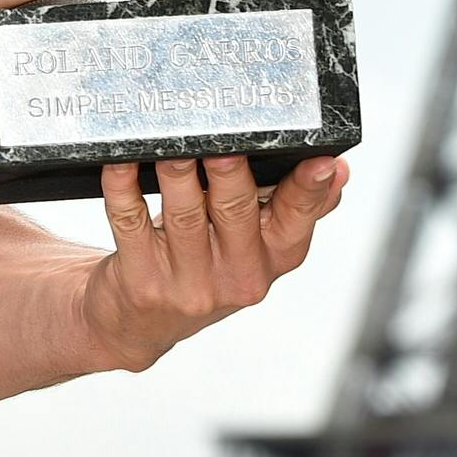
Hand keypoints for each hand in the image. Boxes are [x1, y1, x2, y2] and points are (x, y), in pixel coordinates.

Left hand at [78, 155, 347, 371]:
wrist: (138, 322)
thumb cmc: (203, 263)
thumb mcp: (255, 246)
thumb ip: (292, 206)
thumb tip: (337, 168)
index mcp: (274, 258)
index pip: (297, 220)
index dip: (309, 190)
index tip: (321, 161)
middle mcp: (238, 276)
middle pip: (236, 211)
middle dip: (228, 169)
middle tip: (221, 134)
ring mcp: (188, 284)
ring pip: (183, 214)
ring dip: (176, 171)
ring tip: (170, 139)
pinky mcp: (142, 282)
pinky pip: (131, 223)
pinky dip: (123, 188)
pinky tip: (119, 161)